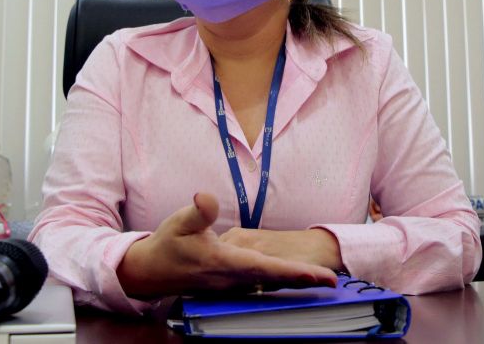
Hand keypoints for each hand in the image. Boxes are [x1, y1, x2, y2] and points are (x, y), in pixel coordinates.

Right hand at [117, 193, 336, 298]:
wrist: (150, 272)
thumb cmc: (167, 245)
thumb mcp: (180, 223)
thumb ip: (198, 211)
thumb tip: (206, 197)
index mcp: (225, 264)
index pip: (267, 269)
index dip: (296, 273)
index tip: (321, 277)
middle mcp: (232, 280)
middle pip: (275, 281)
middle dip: (304, 281)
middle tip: (333, 281)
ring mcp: (231, 286)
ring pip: (269, 285)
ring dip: (294, 283)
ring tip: (321, 280)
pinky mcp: (229, 286)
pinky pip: (260, 286)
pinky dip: (279, 283)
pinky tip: (292, 280)